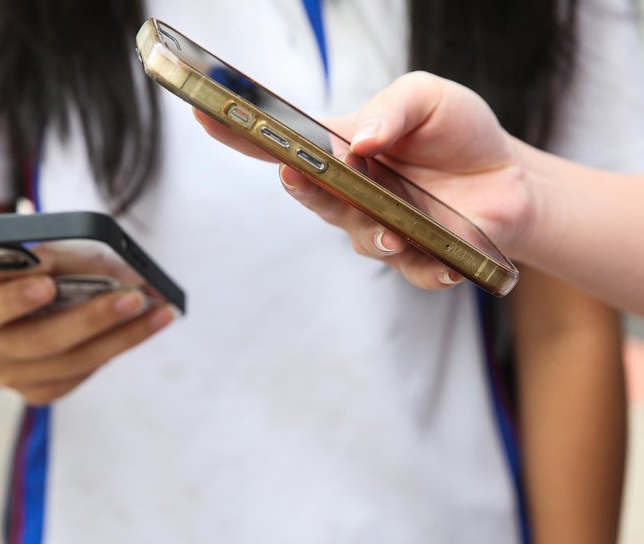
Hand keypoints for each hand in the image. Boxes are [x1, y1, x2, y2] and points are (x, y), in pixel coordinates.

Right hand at [0, 244, 177, 404]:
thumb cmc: (20, 279)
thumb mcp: (29, 261)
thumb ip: (65, 260)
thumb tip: (128, 273)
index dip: (17, 293)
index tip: (48, 276)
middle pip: (43, 339)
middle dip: (94, 317)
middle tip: (135, 297)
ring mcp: (10, 376)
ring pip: (72, 362)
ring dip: (122, 336)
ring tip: (160, 312)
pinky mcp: (36, 393)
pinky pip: (80, 375)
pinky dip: (114, 349)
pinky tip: (140, 330)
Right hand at [197, 71, 533, 290]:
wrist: (510, 178)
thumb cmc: (459, 132)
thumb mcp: (430, 98)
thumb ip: (394, 109)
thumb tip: (357, 142)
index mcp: (343, 149)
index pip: (284, 143)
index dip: (243, 133)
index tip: (207, 116)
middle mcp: (351, 193)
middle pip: (311, 196)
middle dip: (301, 188)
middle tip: (296, 172)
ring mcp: (378, 228)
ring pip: (358, 237)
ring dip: (370, 233)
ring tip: (392, 229)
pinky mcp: (413, 258)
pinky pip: (411, 270)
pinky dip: (428, 269)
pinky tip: (448, 264)